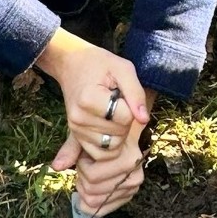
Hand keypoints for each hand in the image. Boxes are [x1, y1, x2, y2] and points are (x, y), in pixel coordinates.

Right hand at [39, 28, 152, 212]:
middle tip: (126, 108)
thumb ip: (135, 93)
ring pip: (107, 151)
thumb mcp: (124, 70)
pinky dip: (108, 148)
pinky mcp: (74, 135)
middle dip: (127, 128)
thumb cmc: (102, 64)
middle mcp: (77, 118)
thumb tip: (144, 119)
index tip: (127, 97)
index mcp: (88, 98)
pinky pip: (96, 154)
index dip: (133, 110)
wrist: (72, 63)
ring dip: (119, 139)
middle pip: (116, 139)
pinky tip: (112, 134)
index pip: (124, 118)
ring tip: (118, 116)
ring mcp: (73, 129)